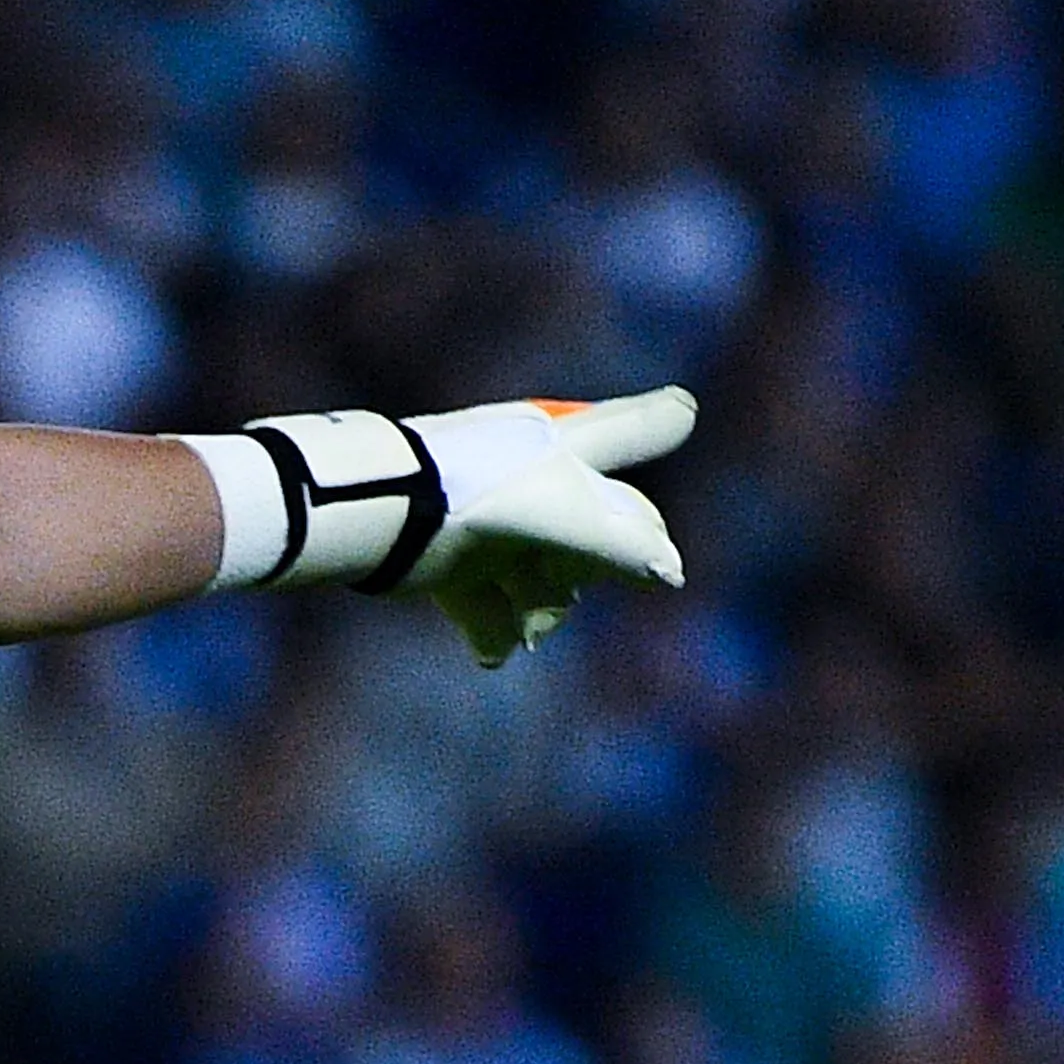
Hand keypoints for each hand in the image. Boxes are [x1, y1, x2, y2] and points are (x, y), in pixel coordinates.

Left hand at [387, 388, 692, 666]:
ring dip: (542, 606)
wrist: (381, 511)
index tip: (682, 410)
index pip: (626, 430)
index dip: (656, 421)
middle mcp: (528, 479)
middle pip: (591, 525)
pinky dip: (493, 633)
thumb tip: (672, 574)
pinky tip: (494, 653)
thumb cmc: (482, 494)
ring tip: (528, 628)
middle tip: (579, 578)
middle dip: (597, 562)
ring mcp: (488, 521)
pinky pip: (485, 608)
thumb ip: (627, 545)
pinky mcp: (448, 563)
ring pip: (541, 573)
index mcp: (561, 447)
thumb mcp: (567, 516)